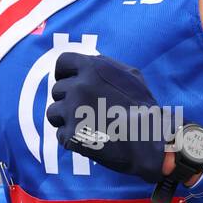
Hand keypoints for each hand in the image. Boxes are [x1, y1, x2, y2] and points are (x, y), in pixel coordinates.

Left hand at [46, 51, 168, 183]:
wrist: (149, 139)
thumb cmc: (143, 107)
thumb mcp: (129, 75)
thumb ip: (104, 66)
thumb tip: (87, 64)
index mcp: (91, 68)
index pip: (62, 63)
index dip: (64, 74)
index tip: (68, 83)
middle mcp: (78, 87)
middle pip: (57, 90)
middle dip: (68, 99)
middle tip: (86, 111)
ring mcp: (73, 111)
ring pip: (53, 112)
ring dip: (65, 118)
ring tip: (85, 125)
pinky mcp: (71, 135)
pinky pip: (60, 135)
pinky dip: (72, 138)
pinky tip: (90, 139)